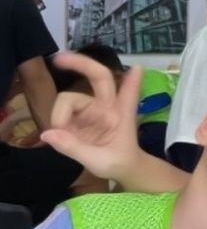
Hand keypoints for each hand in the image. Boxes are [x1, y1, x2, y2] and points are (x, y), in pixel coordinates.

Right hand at [38, 53, 143, 180]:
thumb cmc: (118, 162)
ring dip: (59, 114)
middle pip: (98, 77)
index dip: (132, 80)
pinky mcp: (79, 116)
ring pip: (69, 99)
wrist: (121, 169)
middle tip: (58, 59)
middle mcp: (107, 106)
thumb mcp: (99, 161)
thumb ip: (74, 147)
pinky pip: (61, 112)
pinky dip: (55, 121)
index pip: (129, 93)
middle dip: (80, 64)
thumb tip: (48, 133)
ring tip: (59, 135)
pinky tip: (55, 134)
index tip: (137, 67)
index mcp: (122, 113)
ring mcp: (92, 109)